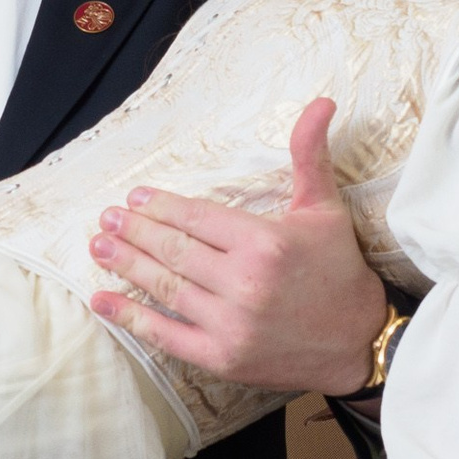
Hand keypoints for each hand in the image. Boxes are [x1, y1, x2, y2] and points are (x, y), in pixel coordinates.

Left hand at [86, 98, 385, 394]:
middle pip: (173, 251)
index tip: (136, 197)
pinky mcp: (222, 357)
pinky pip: (166, 335)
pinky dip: (129, 318)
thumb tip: (320, 101)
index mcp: (266, 243)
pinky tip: (101, 301)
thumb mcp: (325, 208)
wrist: (359, 342)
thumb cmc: (339, 269)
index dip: (161, 207)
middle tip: (106, 218)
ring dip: (125, 265)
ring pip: (164, 287)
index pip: (197, 218)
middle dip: (134, 232)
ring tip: (98, 247)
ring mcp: (231, 324)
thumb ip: (309, 155)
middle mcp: (245, 283)